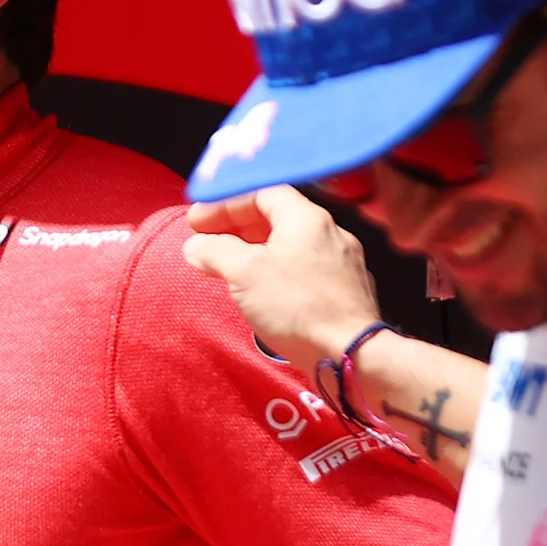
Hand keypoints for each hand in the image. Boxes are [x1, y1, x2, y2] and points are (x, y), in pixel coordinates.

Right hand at [182, 185, 381, 372]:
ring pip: (293, 245)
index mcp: (306, 218)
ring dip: (258, 251)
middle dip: (238, 228)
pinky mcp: (347, 290)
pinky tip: (266, 291)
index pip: (261, 193)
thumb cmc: (296, 306)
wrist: (349, 352)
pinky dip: (280, 271)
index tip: (197, 222)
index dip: (225, 205)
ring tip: (231, 268)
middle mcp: (331, 232)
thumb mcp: (244, 274)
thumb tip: (197, 245)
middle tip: (209, 243)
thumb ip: (216, 252)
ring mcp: (344, 261)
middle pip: (278, 218)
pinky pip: (307, 269)